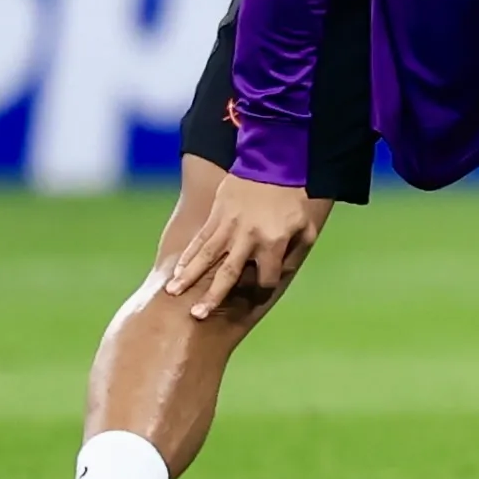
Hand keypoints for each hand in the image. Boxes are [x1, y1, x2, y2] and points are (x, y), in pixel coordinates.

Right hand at [165, 166, 317, 319]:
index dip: (263, 287)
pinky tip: (178, 271)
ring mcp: (229, 226)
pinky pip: (200, 239)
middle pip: (228, 273)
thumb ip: (295, 252)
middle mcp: (248, 237)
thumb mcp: (305, 226)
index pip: (265, 277)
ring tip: (173, 293)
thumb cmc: (292, 199)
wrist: (272, 163)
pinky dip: (188, 256)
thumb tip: (283, 274)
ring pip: (206, 256)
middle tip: (197, 315)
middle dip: (213, 295)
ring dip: (189, 276)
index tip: (257, 292)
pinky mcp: (217, 216)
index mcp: (273, 242)